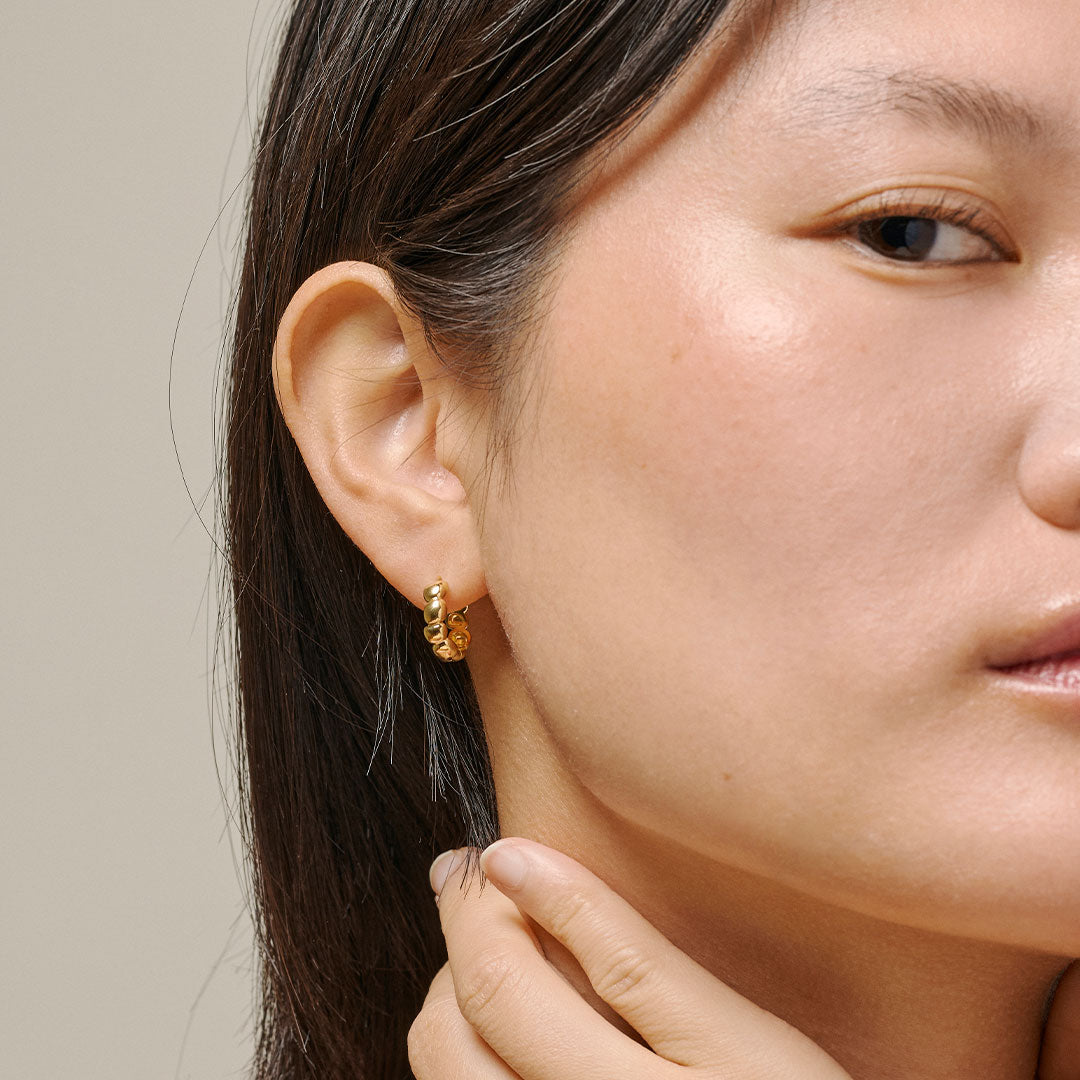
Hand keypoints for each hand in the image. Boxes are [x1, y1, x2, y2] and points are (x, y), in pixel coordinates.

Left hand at [410, 838, 1079, 1079]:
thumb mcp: (772, 1063)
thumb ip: (679, 993)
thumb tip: (583, 891)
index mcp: (742, 1079)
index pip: (613, 967)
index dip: (540, 893)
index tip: (503, 848)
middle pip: (506, 1003)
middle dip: (466, 921)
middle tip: (463, 873)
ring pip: (463, 1069)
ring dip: (442, 989)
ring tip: (461, 937)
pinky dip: (444, 1065)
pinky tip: (456, 1029)